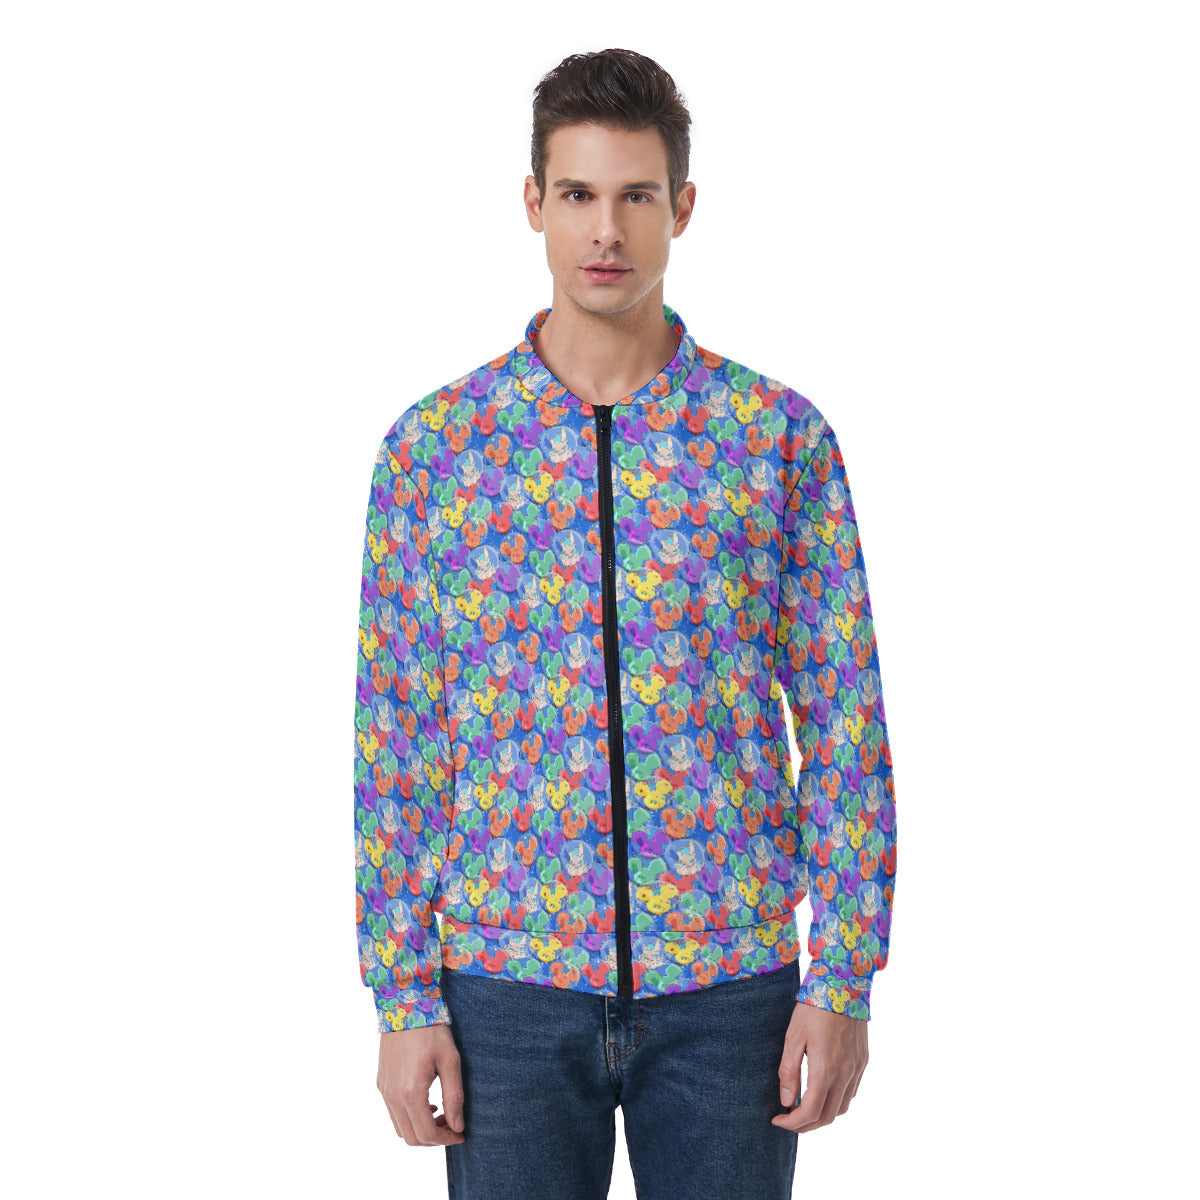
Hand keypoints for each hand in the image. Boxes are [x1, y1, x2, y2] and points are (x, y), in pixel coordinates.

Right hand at [377, 1023, 465, 1146]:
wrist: (404, 1006)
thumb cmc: (431, 1030)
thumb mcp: (450, 1060)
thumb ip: (454, 1096)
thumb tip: (458, 1126)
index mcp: (410, 1091)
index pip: (426, 1134)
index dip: (446, 1140)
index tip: (461, 1135)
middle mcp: (393, 1095)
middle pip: (411, 1137)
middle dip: (434, 1138)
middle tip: (452, 1125)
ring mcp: (384, 1090)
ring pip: (400, 1128)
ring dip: (421, 1130)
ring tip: (441, 1113)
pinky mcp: (381, 1083)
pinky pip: (393, 1113)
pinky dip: (409, 1118)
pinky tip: (426, 1103)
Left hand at [771, 1001, 867, 1133]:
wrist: (844, 985)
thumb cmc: (814, 1008)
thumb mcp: (793, 1036)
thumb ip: (789, 1071)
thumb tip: (786, 1101)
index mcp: (825, 1070)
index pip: (809, 1112)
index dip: (792, 1123)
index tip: (777, 1120)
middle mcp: (845, 1075)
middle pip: (827, 1117)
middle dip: (805, 1125)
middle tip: (788, 1120)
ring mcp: (856, 1069)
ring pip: (841, 1108)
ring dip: (822, 1115)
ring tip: (803, 1108)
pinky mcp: (862, 1062)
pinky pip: (851, 1093)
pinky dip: (836, 1102)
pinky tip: (822, 1092)